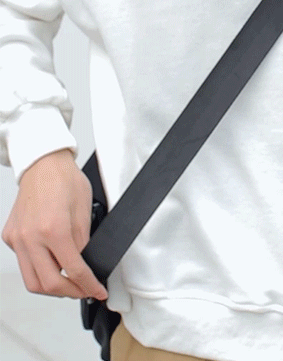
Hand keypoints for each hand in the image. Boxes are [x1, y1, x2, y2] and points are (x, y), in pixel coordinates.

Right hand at [2, 148, 107, 300]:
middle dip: (70, 293)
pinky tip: (53, 263)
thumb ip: (83, 242)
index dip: (89, 286)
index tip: (98, 292)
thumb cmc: (66, 180)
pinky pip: (24, 263)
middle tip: (85, 291)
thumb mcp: (85, 211)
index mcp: (53, 230)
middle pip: (48, 285)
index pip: (74, 271)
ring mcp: (17, 238)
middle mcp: (30, 237)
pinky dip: (39, 269)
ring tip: (70, 283)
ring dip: (52, 287)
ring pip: (31, 280)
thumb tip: (86, 265)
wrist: (43, 164)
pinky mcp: (10, 236)